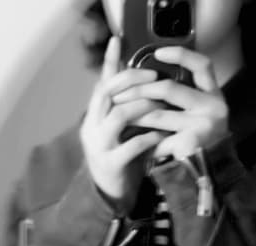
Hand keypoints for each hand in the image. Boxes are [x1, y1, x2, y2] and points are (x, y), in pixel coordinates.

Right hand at [79, 37, 166, 211]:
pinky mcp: (112, 164)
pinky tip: (163, 133)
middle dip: (131, 81)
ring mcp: (100, 145)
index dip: (110, 61)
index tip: (119, 40)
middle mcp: (92, 127)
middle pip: (107, 93)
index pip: (101, 82)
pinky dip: (150, 137)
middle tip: (154, 76)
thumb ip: (126, 109)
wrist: (111, 195)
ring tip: (162, 104)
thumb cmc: (121, 159)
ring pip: (119, 116)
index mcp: (94, 116)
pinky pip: (133, 146)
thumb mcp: (120, 131)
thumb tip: (140, 83)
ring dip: (143, 107)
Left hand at [111, 47, 229, 159]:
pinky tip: (133, 143)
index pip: (202, 65)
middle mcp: (213, 108)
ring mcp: (203, 126)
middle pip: (169, 88)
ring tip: (118, 115)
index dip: (181, 55)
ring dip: (134, 114)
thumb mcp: (198, 114)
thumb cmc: (200, 143)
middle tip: (119, 94)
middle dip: (139, 90)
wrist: (210, 176)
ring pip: (157, 114)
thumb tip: (148, 77)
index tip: (158, 52)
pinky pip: (158, 139)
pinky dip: (144, 141)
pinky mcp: (190, 144)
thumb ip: (184, 96)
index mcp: (215, 96)